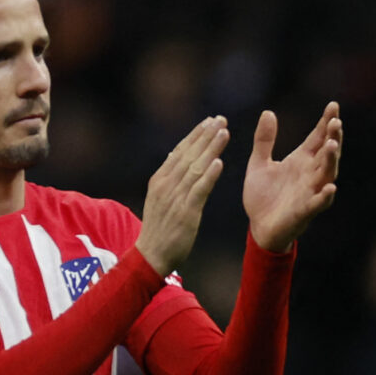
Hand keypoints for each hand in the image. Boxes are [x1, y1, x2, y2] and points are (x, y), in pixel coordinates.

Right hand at [135, 115, 229, 275]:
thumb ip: (169, 177)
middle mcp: (166, 184)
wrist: (151, 255)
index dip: (195, 135)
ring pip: (195, 168)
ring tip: (224, 132)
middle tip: (221, 119)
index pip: (180, 151)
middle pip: (188, 154)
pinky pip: (198, 191)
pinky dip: (208, 176)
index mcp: (160, 179)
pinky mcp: (185, 213)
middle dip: (205, 135)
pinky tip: (219, 163)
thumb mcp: (160, 197)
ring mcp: (175, 198)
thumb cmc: (160, 228)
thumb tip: (174, 155)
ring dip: (210, 149)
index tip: (210, 121)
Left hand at [244, 102, 343, 252]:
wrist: (259, 227)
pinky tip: (330, 187)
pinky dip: (324, 196)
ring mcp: (309, 192)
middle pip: (326, 153)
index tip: (333, 105)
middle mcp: (309, 174)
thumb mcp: (259, 163)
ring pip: (326, 174)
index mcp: (301, 161)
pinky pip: (317, 203)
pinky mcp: (304, 211)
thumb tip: (268, 112)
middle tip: (336, 122)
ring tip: (332, 145)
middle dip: (332, 138)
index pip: (317, 138)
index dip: (326, 122)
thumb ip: (264, 140)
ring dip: (331, 161)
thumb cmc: (263, 196)